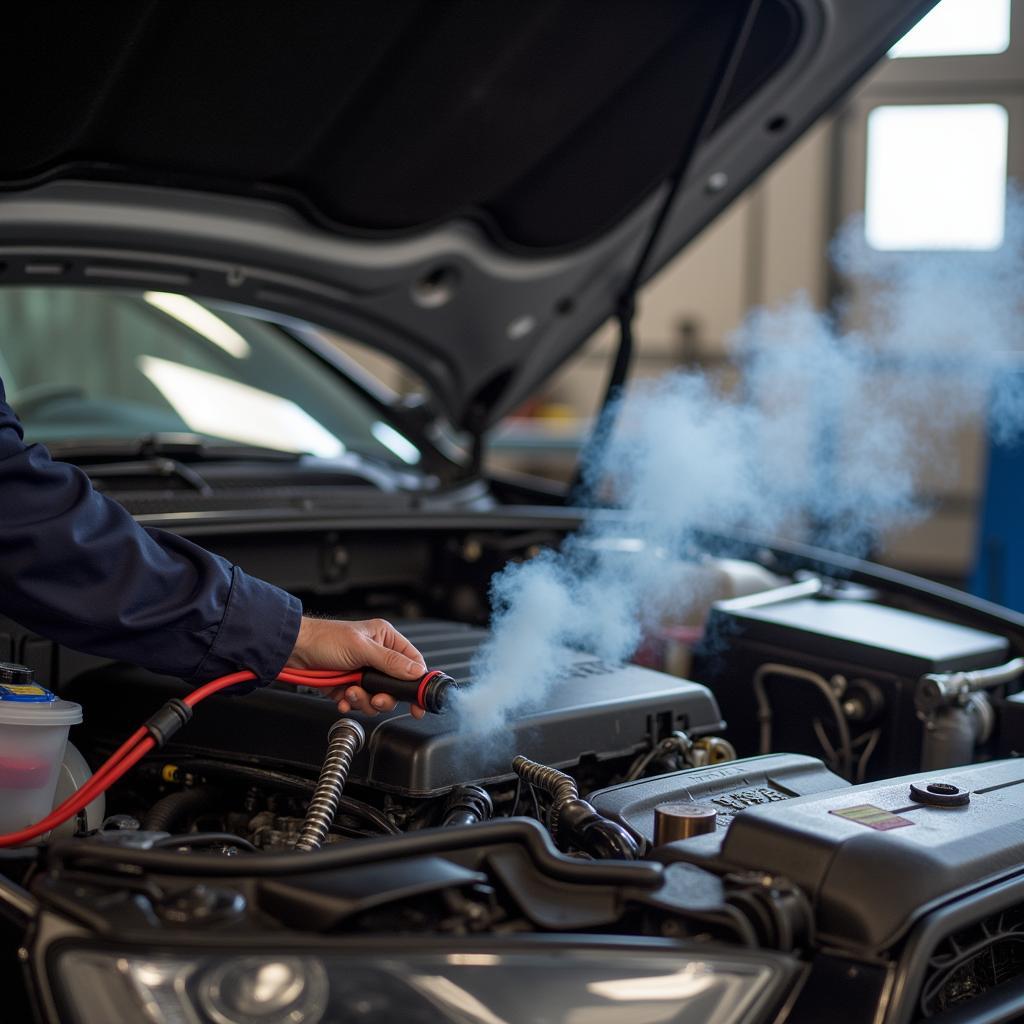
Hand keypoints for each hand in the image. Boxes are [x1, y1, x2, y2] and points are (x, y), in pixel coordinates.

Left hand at [286, 617, 427, 717]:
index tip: (419, 701)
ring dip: (363, 700)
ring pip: (376, 698)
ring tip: (350, 692)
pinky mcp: (348, 686)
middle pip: (394, 686)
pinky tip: (342, 698)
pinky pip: (358, 703)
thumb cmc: (324, 638)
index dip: (417, 682)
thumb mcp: (361, 648)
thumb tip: (415, 671)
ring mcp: (362, 673)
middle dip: (384, 697)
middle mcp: (376, 656)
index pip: (412, 662)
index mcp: (385, 639)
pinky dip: (350, 704)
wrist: (294, 651)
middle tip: (376, 699)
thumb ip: (390, 662)